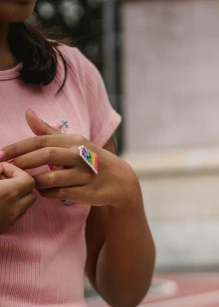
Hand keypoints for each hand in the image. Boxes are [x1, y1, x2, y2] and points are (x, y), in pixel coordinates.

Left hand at [0, 109, 139, 208]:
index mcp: (75, 141)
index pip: (41, 140)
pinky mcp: (87, 192)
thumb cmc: (90, 160)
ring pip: (51, 178)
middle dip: (24, 162)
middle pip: (46, 155)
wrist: (120, 181)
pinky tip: (44, 191)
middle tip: (8, 168)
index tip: (0, 154)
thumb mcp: (73, 143)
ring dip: (35, 181)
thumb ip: (48, 131)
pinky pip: (59, 193)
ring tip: (28, 181)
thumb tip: (27, 113)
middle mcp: (81, 155)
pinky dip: (47, 193)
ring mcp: (85, 174)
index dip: (18, 147)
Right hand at [0, 163, 35, 233]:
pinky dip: (11, 205)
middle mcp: (15, 208)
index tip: (1, 168)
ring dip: (16, 194)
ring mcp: (11, 220)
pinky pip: (16, 214)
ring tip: (0, 189)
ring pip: (25, 204)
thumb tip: (2, 167)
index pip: (28, 179)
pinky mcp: (5, 228)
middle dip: (19, 182)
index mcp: (9, 193)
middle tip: (2, 178)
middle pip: (30, 192)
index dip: (15, 170)